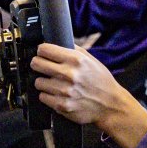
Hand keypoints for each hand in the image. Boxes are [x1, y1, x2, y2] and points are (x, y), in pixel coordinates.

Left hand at [32, 44, 146, 147]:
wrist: (110, 105)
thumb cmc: (101, 81)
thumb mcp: (91, 60)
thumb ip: (73, 50)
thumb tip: (55, 42)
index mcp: (76, 59)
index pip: (44, 49)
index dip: (42, 51)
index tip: (43, 53)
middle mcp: (69, 74)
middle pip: (36, 64)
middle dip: (38, 64)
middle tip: (44, 67)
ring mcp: (64, 91)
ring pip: (38, 82)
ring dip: (45, 82)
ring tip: (55, 83)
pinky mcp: (61, 106)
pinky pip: (42, 97)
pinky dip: (48, 96)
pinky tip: (58, 94)